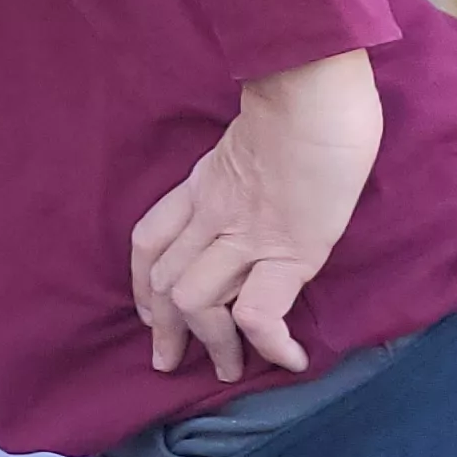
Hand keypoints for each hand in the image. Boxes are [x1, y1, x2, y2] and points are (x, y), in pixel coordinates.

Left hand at [130, 50, 382, 382]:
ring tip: (233, 370)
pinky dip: (268, 343)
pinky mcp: (289, 250)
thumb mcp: (258, 135)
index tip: (152, 314)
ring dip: (214, 346)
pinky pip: (258, 312)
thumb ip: (252, 163)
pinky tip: (288, 359)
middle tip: (172, 364)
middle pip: (166, 283)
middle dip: (167, 330)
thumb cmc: (304, 98)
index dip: (143, 284)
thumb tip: (276, 172)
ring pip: (198, 304)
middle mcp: (214, 216)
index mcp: (203, 187)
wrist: (313, 86)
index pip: (148, 242)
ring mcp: (248, 236)